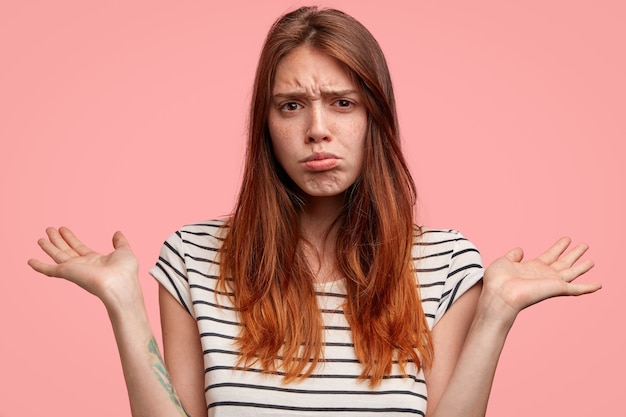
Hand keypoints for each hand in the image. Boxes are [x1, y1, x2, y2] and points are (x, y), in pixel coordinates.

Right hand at [28, 227, 140, 308]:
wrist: (119, 284)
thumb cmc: (125, 271)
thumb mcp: (124, 251)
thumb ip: (120, 242)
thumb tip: (118, 233)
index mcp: (95, 260)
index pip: (79, 248)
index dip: (70, 238)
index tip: (63, 229)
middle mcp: (82, 265)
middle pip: (66, 250)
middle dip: (58, 240)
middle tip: (49, 229)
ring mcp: (74, 270)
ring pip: (57, 256)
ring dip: (49, 247)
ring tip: (41, 238)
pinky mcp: (67, 273)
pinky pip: (49, 270)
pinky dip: (39, 266)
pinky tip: (30, 261)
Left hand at [482, 237, 600, 322]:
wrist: (500, 294)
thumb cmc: (497, 281)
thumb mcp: (504, 261)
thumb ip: (513, 256)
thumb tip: (520, 250)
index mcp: (532, 267)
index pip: (550, 255)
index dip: (559, 247)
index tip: (567, 239)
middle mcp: (544, 275)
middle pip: (564, 262)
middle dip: (574, 253)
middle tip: (585, 245)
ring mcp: (551, 282)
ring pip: (572, 272)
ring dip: (583, 266)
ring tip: (592, 260)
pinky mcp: (557, 289)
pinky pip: (577, 289)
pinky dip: (588, 287)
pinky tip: (598, 285)